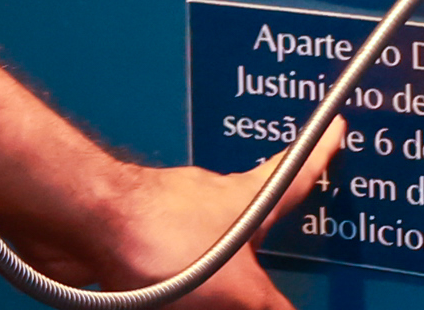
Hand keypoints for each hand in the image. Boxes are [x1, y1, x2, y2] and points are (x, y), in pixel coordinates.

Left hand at [0, 31, 340, 309]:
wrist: (87, 226)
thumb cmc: (159, 234)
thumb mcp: (238, 289)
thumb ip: (270, 308)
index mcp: (248, 200)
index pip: (296, 173)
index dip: (319, 157)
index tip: (335, 131)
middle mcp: (209, 201)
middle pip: (246, 211)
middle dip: (256, 234)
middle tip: (270, 247)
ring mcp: (167, 217)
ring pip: (200, 244)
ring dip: (206, 269)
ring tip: (209, 296)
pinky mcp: (131, 239)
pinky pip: (161, 266)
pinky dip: (166, 286)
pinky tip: (162, 300)